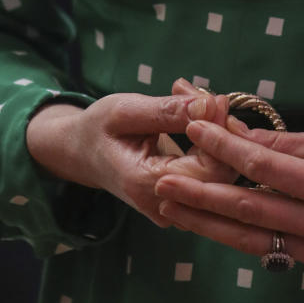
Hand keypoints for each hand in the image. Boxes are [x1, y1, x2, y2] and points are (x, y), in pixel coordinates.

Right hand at [25, 79, 239, 228]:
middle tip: (204, 94)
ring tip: (190, 96)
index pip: (212, 170)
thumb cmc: (98, 129)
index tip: (213, 99)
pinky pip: (210, 172)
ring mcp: (175, 208)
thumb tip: (213, 105)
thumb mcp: (125, 111)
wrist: (81, 152)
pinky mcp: (182, 199)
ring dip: (215, 132)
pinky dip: (208, 141)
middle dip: (220, 129)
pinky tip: (192, 113)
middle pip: (222, 174)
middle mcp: (165, 206)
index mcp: (147, 186)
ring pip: (220, 172)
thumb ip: (168, 111)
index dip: (221, 134)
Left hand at [154, 121, 303, 268]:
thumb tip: (234, 131)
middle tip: (163, 181)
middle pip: (250, 211)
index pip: (265, 167)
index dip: (226, 148)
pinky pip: (269, 246)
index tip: (194, 128)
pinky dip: (237, 232)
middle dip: (201, 196)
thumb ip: (285, 143)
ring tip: (171, 205)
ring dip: (207, 222)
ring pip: (252, 238)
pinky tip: (206, 220)